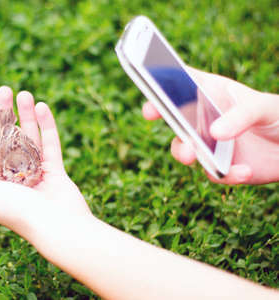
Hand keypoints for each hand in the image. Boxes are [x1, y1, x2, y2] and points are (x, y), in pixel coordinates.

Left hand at [0, 86, 90, 241]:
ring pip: (29, 137)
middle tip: (3, 89)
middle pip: (6, 137)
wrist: (56, 226)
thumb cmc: (16, 211)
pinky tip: (41, 107)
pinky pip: (50, 144)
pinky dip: (46, 126)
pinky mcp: (56, 171)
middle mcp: (13, 175)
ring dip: (25, 115)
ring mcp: (36, 172)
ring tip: (23, 93)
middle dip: (4, 113)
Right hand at [142, 67, 278, 183]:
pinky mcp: (220, 166)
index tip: (152, 96)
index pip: (181, 83)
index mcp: (212, 93)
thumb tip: (214, 133)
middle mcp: (204, 118)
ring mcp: (209, 143)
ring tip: (191, 155)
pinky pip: (213, 173)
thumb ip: (241, 115)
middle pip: (175, 116)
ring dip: (183, 152)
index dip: (161, 86)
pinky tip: (245, 170)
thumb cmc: (278, 116)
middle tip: (153, 115)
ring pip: (184, 149)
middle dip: (163, 116)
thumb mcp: (264, 107)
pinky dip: (226, 174)